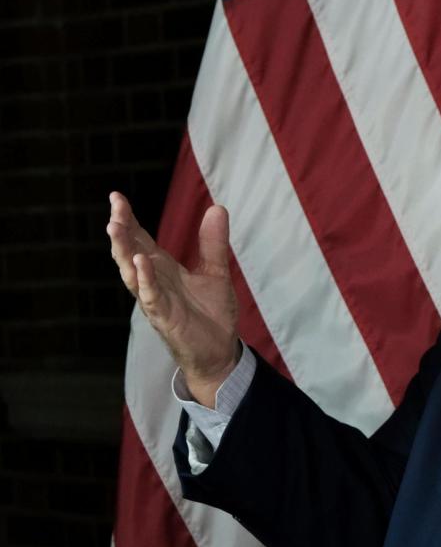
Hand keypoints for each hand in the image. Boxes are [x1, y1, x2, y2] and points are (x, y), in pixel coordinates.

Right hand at [107, 191, 239, 406]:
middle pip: (130, 251)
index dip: (128, 219)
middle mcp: (153, 281)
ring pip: (132, 272)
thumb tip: (217, 207)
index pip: (140, 239)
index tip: (116, 197)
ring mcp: (155, 299)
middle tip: (115, 207)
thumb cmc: (211, 313)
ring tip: (116, 227)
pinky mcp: (164, 317)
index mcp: (163, 268)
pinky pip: (150, 296)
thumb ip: (213, 242)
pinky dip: (144, 279)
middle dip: (121, 229)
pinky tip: (140, 262)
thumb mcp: (216, 271)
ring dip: (123, 250)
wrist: (220, 350)